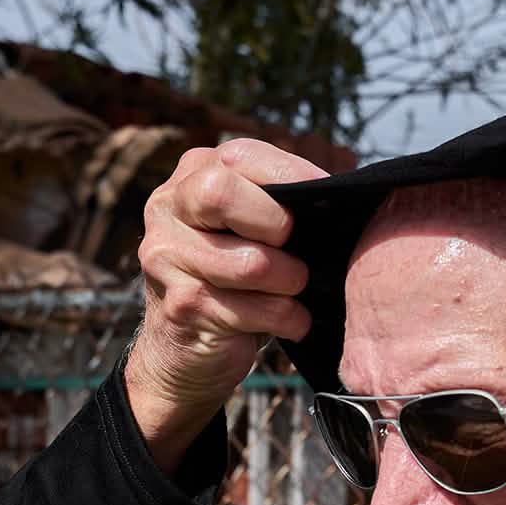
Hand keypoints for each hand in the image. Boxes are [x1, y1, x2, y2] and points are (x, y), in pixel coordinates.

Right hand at [125, 139, 325, 470]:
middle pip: (220, 193)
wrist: (184, 348)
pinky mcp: (181, 306)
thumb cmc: (237, 275)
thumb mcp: (249, 225)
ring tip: (296, 287)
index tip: (326, 195)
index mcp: (192, 175)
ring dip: (290, 280)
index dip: (291, 176)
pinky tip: (292, 321)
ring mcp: (166, 258)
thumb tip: (339, 192)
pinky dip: (289, 318)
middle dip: (276, 224)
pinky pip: (255, 310)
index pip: (241, 157)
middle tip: (294, 246)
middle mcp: (168, 208)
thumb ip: (278, 200)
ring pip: (249, 262)